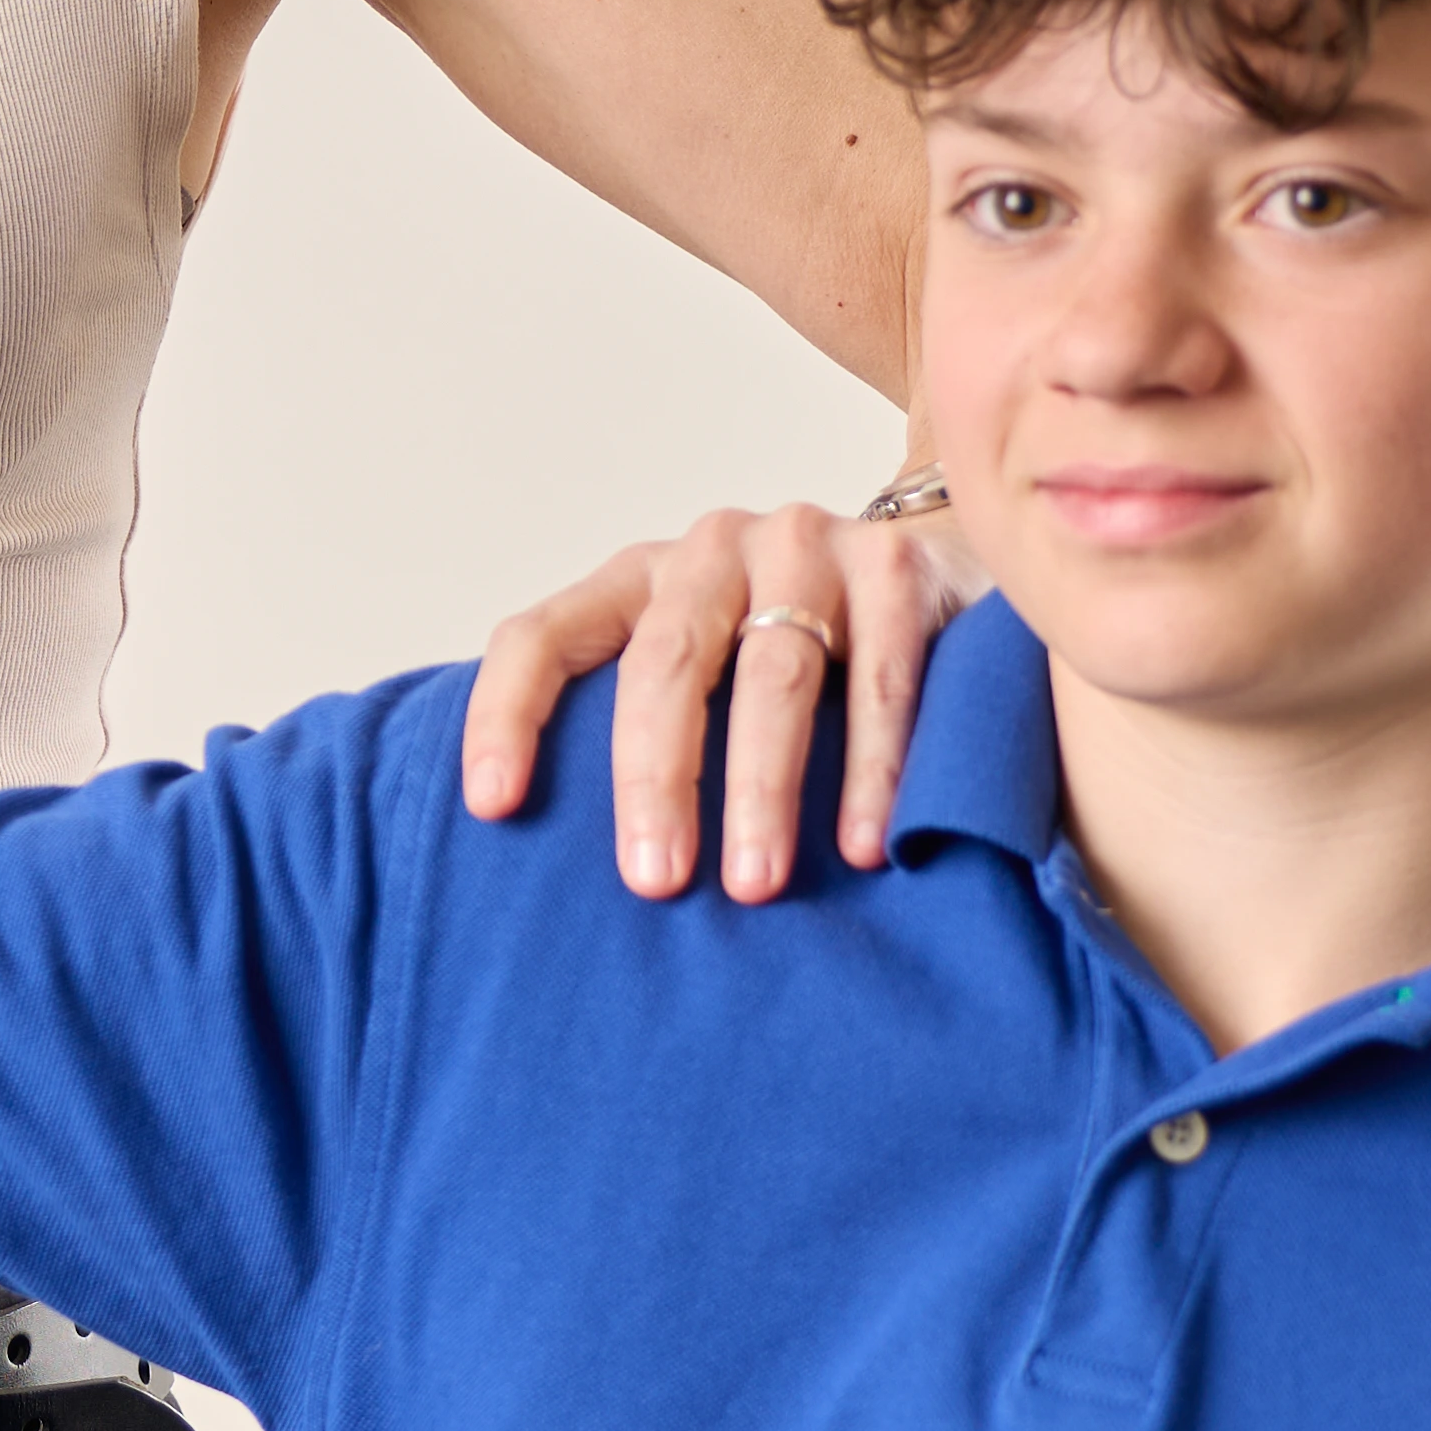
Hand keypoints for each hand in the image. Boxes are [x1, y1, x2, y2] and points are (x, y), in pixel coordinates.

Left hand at [457, 492, 992, 900]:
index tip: (493, 809)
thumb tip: (548, 866)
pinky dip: (873, 768)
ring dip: (762, 787)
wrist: (937, 565)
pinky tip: (863, 845)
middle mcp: (711, 551)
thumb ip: (640, 730)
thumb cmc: (793, 653)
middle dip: (658, 778)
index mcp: (637, 581)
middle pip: (665, 661)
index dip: (506, 715)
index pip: (542, 635)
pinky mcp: (898, 567)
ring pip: (775, 673)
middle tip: (655, 882)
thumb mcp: (701, 672)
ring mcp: (807, 546)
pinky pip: (882, 679)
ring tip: (755, 885)